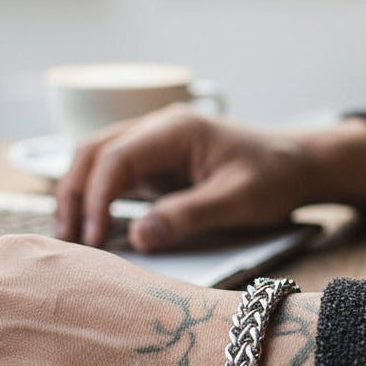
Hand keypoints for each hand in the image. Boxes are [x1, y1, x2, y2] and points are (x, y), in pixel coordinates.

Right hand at [55, 106, 365, 251]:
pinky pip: (115, 172)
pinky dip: (98, 195)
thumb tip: (137, 238)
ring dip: (81, 192)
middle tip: (69, 238)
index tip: (93, 236)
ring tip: (71, 234)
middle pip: (96, 150)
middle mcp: (159, 127)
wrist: (297, 164)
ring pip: (99, 158)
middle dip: (76, 192)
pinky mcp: (157, 161)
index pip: (118, 156)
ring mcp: (155, 142)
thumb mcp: (237, 201)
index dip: (98, 196)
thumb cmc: (273, 178)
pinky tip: (92, 224)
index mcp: (176, 128)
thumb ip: (187, 216)